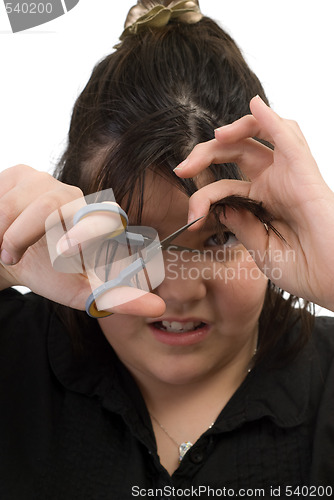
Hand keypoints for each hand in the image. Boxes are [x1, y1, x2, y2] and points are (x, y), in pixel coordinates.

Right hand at [0, 165, 164, 315]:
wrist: (4, 257)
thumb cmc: (46, 271)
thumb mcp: (78, 290)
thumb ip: (115, 298)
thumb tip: (157, 309)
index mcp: (94, 220)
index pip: (104, 214)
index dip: (88, 228)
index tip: (63, 252)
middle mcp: (73, 197)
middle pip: (54, 203)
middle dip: (28, 230)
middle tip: (11, 255)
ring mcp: (45, 181)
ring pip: (22, 204)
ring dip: (7, 236)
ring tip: (6, 254)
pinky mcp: (18, 175)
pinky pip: (4, 198)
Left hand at [174, 96, 333, 309]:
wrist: (332, 280)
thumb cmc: (304, 269)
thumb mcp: (261, 249)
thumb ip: (242, 225)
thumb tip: (220, 207)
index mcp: (263, 201)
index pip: (225, 184)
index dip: (202, 195)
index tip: (192, 216)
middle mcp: (275, 183)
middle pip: (237, 151)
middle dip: (206, 153)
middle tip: (184, 167)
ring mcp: (289, 175)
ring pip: (261, 135)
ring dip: (236, 129)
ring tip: (215, 136)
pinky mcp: (304, 172)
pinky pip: (287, 138)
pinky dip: (270, 120)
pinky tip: (255, 106)